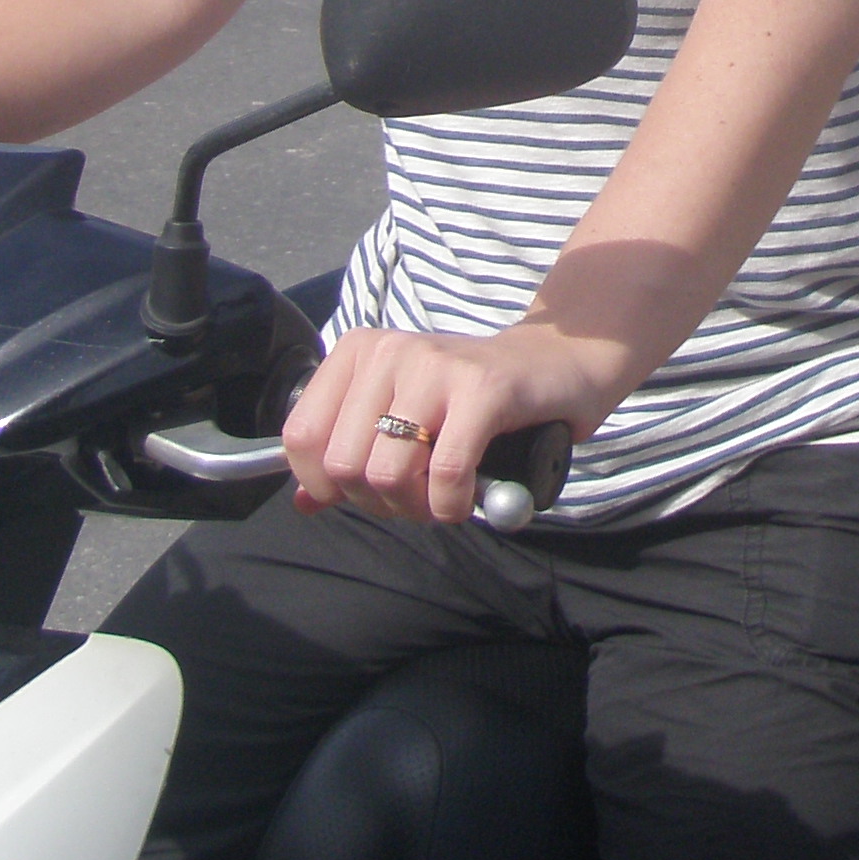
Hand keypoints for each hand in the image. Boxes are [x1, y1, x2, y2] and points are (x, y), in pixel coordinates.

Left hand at [282, 320, 610, 525]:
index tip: (364, 492)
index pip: (302, 436)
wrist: (556, 363)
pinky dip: (451, 504)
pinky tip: (467, 498)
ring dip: (416, 508)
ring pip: (388, 474)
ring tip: (440, 498)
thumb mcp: (401, 414)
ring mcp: (436, 366)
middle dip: (378, 502)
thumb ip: (350, 452)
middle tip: (414, 499)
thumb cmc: (470, 397)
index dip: (326, 485)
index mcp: (359, 352)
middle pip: (345, 464)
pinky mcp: (482, 389)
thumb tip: (304, 503)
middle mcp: (390, 351)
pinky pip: (445, 473)